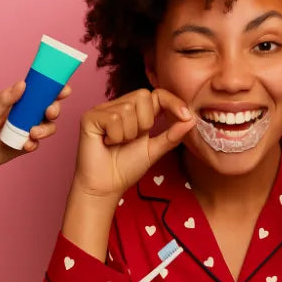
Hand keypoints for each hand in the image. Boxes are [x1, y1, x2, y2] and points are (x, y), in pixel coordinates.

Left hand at [0, 81, 70, 170]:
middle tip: (49, 112)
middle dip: (54, 110)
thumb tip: (22, 84)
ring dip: (46, 129)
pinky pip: (37, 144)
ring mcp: (26, 131)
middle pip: (49, 110)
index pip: (41, 93)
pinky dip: (34, 144)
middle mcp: (26, 116)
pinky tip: (26, 145)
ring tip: (33, 133)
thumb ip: (6, 98)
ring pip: (47, 128)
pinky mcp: (24, 146)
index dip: (55, 90)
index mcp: (19, 102)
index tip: (64, 89)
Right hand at [70, 88, 194, 202]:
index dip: (172, 102)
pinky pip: (113, 119)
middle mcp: (118, 106)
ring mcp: (103, 110)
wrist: (106, 187)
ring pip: (128, 109)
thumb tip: (191, 119)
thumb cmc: (127, 168)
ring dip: (129, 133)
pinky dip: (115, 136)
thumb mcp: (155, 150)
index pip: (157, 94)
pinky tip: (107, 143)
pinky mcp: (90, 117)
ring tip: (118, 144)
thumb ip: (172, 135)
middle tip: (133, 140)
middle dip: (145, 122)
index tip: (186, 115)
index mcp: (135, 112)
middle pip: (143, 96)